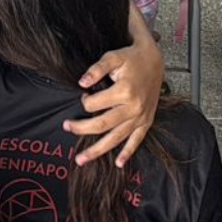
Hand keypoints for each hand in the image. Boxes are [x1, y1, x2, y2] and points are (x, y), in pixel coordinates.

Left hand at [64, 24, 162, 167]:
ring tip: (81, 160)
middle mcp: (133, 107)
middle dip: (81, 128)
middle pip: (102, 124)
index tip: (83, 95)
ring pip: (116, 138)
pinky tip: (118, 164)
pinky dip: (127, 153)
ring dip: (98, 150)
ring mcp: (141, 117)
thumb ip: (97, 69)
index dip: (85, 101)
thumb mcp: (113, 57)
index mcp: (124, 91)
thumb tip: (81, 83)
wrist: (156, 60)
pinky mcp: (147, 121)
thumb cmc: (132, 57)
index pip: (95, 104)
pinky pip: (137, 140)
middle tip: (66, 127)